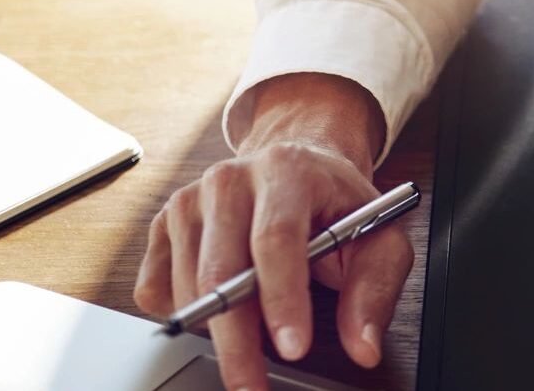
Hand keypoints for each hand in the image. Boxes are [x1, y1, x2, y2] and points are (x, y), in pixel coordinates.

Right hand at [134, 73, 407, 390]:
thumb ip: (374, 289)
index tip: (293, 347)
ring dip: (216, 329)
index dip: (282, 298)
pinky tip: (220, 304)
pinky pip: (156, 290)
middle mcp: (230, 179)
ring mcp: (188, 200)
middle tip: (254, 385)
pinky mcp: (162, 224)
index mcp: (287, 171)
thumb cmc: (335, 202)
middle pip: (221, 269)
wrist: (296, 164)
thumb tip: (363, 345)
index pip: (276, 238)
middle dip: (238, 340)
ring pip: (187, 286)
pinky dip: (184, 314)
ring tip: (254, 332)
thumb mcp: (378, 236)